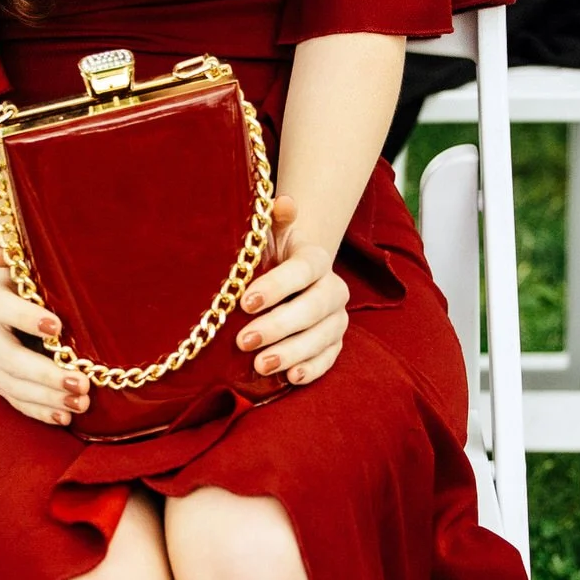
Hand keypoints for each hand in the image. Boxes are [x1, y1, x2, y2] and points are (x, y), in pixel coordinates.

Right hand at [0, 248, 90, 426]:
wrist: (15, 301)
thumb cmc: (32, 282)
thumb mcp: (30, 266)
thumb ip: (19, 257)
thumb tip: (0, 254)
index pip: (0, 307)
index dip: (25, 317)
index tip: (58, 326)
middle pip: (8, 357)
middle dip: (45, 373)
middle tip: (82, 382)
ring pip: (12, 385)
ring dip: (47, 397)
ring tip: (81, 402)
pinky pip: (16, 401)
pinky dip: (40, 411)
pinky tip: (64, 416)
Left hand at [236, 197, 348, 387]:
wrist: (287, 281)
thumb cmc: (267, 259)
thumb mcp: (266, 238)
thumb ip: (273, 220)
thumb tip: (283, 203)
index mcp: (315, 259)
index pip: (304, 270)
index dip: (277, 286)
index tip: (245, 301)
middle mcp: (332, 289)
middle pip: (314, 308)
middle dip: (278, 325)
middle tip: (244, 340)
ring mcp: (335, 319)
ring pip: (322, 337)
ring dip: (292, 352)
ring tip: (260, 364)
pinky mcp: (334, 344)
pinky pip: (329, 359)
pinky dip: (311, 369)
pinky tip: (290, 377)